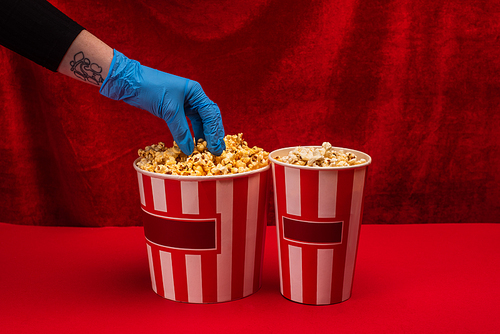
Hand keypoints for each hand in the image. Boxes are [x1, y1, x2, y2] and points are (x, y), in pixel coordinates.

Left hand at [99, 50, 224, 154]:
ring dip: (203, 136)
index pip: (211, 113)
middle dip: (213, 135)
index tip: (215, 147)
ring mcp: (184, 104)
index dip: (215, 131)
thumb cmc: (150, 88)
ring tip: (206, 151)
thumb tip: (189, 150)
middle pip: (209, 118)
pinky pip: (188, 124)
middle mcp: (193, 97)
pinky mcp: (174, 110)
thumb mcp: (168, 110)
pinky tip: (192, 145)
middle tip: (216, 152)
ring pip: (199, 122)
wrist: (129, 82)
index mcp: (195, 92)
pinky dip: (191, 134)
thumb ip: (180, 130)